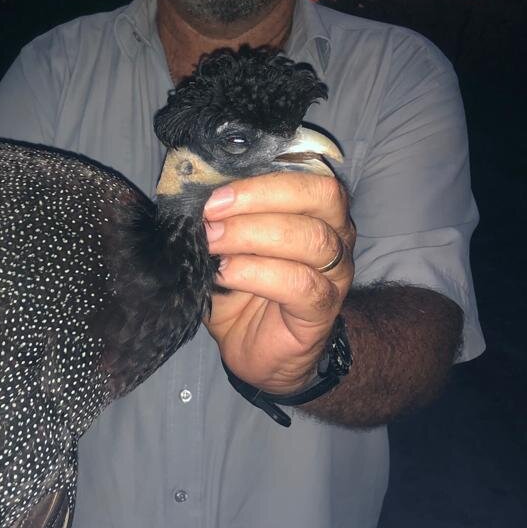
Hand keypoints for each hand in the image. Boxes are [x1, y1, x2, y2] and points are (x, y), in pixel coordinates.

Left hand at [202, 171, 355, 392]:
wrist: (257, 351)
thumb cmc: (243, 292)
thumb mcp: (226, 248)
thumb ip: (220, 220)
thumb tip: (190, 197)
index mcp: (315, 210)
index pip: (307, 176)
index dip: (260, 180)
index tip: (213, 196)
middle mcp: (335, 235)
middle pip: (319, 196)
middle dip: (258, 199)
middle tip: (211, 216)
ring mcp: (336, 273)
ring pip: (311, 238)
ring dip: (253, 235)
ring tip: (214, 244)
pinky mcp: (323, 308)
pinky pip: (300, 283)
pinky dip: (257, 273)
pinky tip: (227, 274)